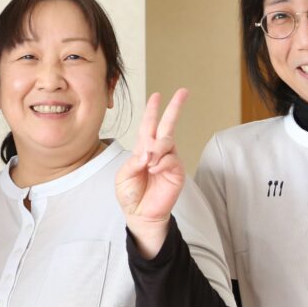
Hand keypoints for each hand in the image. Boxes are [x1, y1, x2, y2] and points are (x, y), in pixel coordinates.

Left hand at [116, 88, 188, 257]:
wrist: (140, 214)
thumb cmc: (130, 195)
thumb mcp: (123, 176)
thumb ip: (134, 161)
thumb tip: (149, 151)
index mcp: (143, 150)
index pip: (148, 126)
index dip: (152, 110)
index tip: (157, 95)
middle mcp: (158, 152)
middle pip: (167, 125)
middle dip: (174, 108)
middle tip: (183, 91)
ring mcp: (169, 160)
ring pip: (167, 141)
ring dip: (157, 148)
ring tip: (148, 163)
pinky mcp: (177, 172)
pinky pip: (171, 158)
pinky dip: (161, 162)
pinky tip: (154, 170)